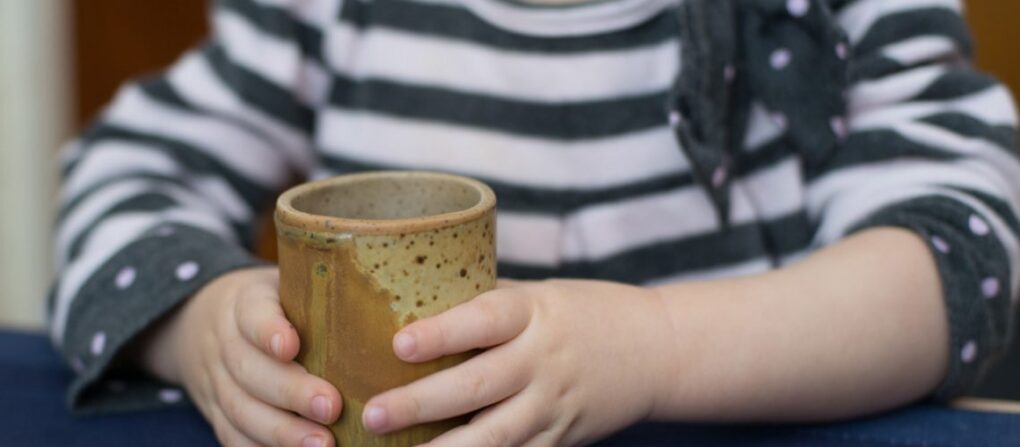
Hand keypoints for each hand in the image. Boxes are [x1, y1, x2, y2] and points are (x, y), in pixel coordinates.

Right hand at [140, 267, 342, 446]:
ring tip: (323, 443)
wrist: (201, 320)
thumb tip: (384, 303)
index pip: (253, 313)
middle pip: (249, 370)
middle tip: (331, 407)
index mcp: (244, 302)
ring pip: (241, 410)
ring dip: (282, 432)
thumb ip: (322, 290)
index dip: (269, 331)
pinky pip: (234, 437)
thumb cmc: (274, 304)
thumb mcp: (286, 283)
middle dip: (290, 392)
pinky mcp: (216, 414)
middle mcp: (224, 343)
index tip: (291, 347)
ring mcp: (215, 382)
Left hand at [361, 279, 672, 445]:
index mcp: (536, 314)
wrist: (657, 351)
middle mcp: (543, 361)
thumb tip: (414, 299)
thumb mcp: (541, 296)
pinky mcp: (560, 439)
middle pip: (478, 385)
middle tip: (375, 412)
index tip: (399, 343)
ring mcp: (553, 406)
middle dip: (422, 402)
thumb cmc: (586, 314)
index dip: (443, 333)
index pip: (486, 320)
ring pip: (495, 436)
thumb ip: (488, 304)